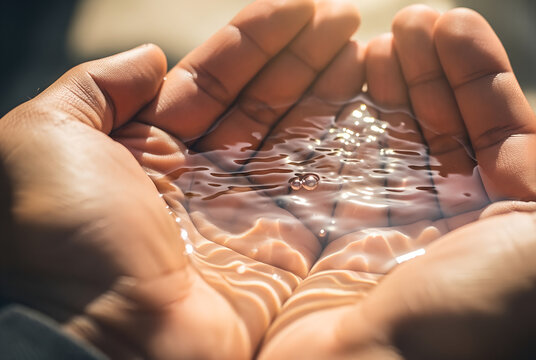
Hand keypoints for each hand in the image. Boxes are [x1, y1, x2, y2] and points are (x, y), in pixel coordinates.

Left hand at [0, 0, 360, 357]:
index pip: (217, 80)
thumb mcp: (45, 139)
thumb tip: (152, 55)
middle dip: (304, 57)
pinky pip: (322, 195)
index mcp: (147, 150)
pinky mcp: (281, 256)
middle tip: (345, 16)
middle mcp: (200, 181)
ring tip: (364, 47)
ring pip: (298, 144)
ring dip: (331, 94)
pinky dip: (347, 156)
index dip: (258, 39)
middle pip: (265, 105)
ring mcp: (245, 219)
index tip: (301, 3)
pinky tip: (370, 111)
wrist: (101, 342)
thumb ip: (94, 89)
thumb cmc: (67, 238)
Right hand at [256, 6, 535, 359]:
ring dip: (393, 90)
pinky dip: (350, 129)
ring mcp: (402, 237)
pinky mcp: (348, 243)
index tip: (450, 22)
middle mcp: (464, 234)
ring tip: (377, 40)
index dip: (480, 75)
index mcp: (523, 234)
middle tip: (410, 19)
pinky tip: (348, 88)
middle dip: (433, 72)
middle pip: (450, 131)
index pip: (506, 133)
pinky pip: (351, 173)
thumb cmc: (479, 331)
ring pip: (400, 146)